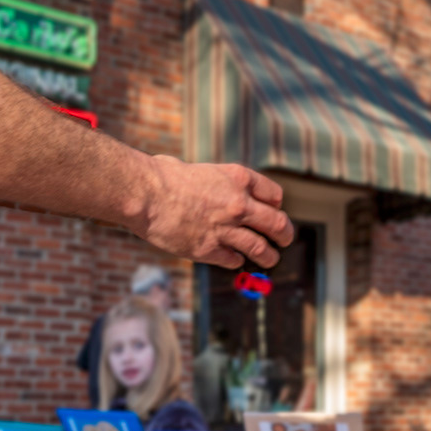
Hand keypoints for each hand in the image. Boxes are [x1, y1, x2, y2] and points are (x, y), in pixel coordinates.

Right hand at [134, 156, 292, 268]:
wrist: (145, 195)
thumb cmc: (163, 176)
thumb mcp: (200, 170)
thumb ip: (216, 182)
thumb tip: (215, 189)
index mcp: (238, 179)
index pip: (274, 195)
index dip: (276, 205)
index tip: (273, 210)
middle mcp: (239, 205)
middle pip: (277, 224)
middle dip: (285, 234)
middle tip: (285, 239)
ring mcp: (225, 230)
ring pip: (262, 248)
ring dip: (270, 256)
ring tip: (271, 259)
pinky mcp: (209, 250)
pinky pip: (234, 260)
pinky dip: (238, 260)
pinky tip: (235, 260)